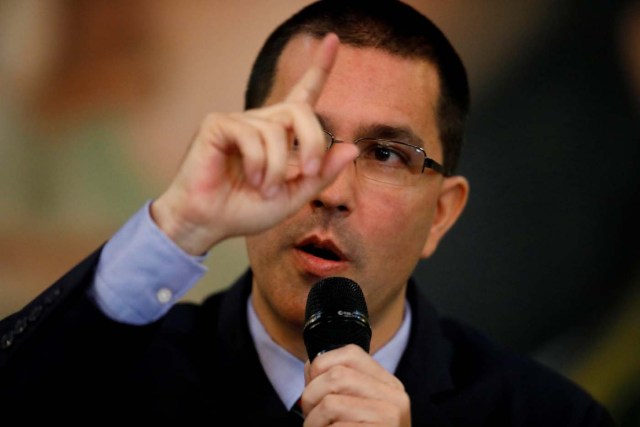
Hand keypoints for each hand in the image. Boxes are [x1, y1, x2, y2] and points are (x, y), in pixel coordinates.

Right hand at [151, 33, 358, 254]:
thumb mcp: (294, 196)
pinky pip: (250, 135)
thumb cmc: (246, 209)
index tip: (333, 40)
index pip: (303, 95)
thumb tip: (352, 148)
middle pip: (300, 111)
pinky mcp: (218, 125)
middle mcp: (262, 122)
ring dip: (278, 166)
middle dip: (312, 141)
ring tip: (265, 188)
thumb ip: (322, 174)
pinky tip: (250, 179)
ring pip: (276, 130)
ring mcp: (239, 121)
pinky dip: (257, 162)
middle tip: (307, 171)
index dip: (320, 68)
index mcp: (280, 135)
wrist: (208, 223)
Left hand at [301, 344, 410, 425]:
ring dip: (313, 424)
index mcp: (388, 385)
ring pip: (330, 403)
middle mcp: (395, 397)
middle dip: (311, 398)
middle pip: (335, 376)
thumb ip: (338, 386)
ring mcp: (391, 418)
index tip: (314, 388)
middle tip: (312, 420)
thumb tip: (312, 364)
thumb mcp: (355, 410)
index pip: (350, 353)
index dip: (321, 366)